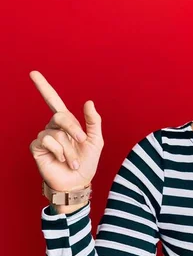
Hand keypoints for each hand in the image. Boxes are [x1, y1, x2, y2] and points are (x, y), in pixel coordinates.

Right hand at [29, 71, 103, 193]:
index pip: (53, 101)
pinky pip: (48, 141)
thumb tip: (88, 101)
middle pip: (61, 115)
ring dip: (70, 149)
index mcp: (68, 123)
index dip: (44, 87)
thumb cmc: (86, 162)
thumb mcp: (95, 140)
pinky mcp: (37, 148)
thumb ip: (94, 121)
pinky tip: (61, 160)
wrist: (77, 182)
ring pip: (57, 132)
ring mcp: (44, 137)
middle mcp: (54, 127)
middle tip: (82, 141)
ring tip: (73, 161)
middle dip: (74, 128)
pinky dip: (60, 152)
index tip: (33, 73)